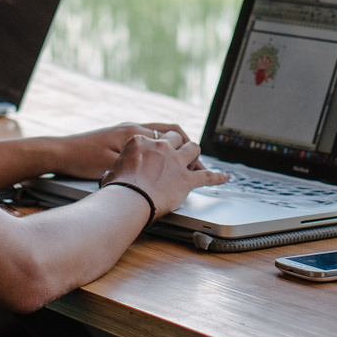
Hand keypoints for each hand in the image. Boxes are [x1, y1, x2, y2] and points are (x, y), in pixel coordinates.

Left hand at [50, 122, 193, 180]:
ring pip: (159, 135)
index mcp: (136, 133)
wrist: (60, 153)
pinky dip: (159, 149)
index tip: (198, 169)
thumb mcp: (116, 166)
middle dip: (187, 147)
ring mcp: (126, 132)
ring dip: (173, 148)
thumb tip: (165, 176)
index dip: (189, 153)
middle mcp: (134, 128)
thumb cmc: (85, 160)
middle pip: (171, 131)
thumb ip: (143, 167)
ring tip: (182, 165)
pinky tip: (159, 164)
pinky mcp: (118, 139)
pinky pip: (147, 141)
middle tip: (197, 166)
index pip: (174, 135)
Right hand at [99, 131, 228, 220]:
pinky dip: (218, 177)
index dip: (157, 146)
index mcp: (141, 141)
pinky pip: (207, 176)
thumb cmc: (117, 188)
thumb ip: (118, 170)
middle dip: (178, 144)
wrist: (129, 199)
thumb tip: (111, 176)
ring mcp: (176, 162)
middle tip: (177, 152)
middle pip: (175, 138)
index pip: (153, 138)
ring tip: (196, 158)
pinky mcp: (187, 178)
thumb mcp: (111, 172)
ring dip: (195, 153)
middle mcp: (161, 147)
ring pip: (193, 149)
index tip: (156, 153)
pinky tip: (224, 177)